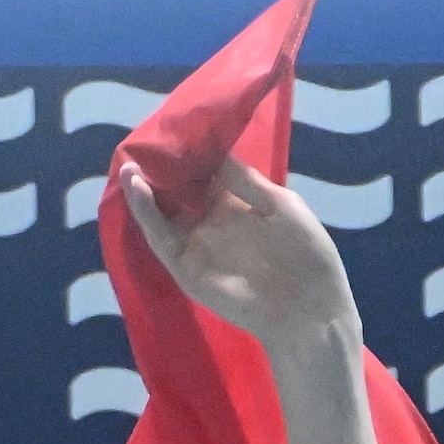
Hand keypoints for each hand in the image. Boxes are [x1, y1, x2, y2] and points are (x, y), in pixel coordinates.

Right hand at [119, 153, 357, 356]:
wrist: (312, 312)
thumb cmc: (307, 257)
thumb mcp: (282, 205)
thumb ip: (245, 179)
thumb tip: (212, 152)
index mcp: (235, 204)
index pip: (201, 172)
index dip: (185, 153)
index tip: (169, 130)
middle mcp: (211, 221)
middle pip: (175, 190)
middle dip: (157, 168)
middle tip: (140, 142)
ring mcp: (197, 244)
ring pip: (160, 212)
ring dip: (142, 187)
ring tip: (130, 162)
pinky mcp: (186, 268)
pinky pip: (159, 238)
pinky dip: (145, 213)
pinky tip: (138, 187)